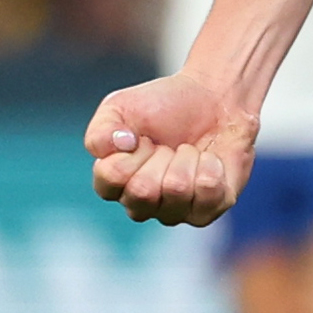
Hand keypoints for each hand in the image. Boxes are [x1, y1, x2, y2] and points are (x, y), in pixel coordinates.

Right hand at [88, 72, 257, 225]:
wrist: (211, 100)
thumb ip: (100, 131)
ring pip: (177, 190)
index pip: (110, 178)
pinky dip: (211, 165)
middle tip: (166, 145)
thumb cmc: (161, 107)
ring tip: (187, 150)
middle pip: (143, 191)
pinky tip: (209, 159)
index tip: (140, 137)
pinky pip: (208, 191)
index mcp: (113, 184)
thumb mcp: (118, 107)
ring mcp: (174, 212)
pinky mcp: (207, 211)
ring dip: (186, 157)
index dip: (129, 152)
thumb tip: (120, 145)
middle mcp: (141, 205)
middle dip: (159, 155)